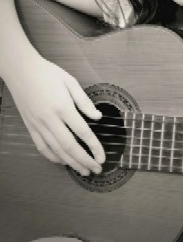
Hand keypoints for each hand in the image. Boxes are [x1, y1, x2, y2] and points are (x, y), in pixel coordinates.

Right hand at [6, 55, 104, 174]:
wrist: (21, 70)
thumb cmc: (47, 73)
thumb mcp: (70, 81)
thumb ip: (84, 101)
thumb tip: (98, 117)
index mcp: (62, 107)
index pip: (82, 132)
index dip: (94, 147)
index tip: (102, 157)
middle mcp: (49, 119)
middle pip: (70, 146)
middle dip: (85, 161)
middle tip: (97, 170)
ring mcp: (38, 125)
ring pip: (56, 150)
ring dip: (71, 163)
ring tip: (84, 170)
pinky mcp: (30, 127)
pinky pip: (42, 147)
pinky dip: (53, 157)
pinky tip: (63, 162)